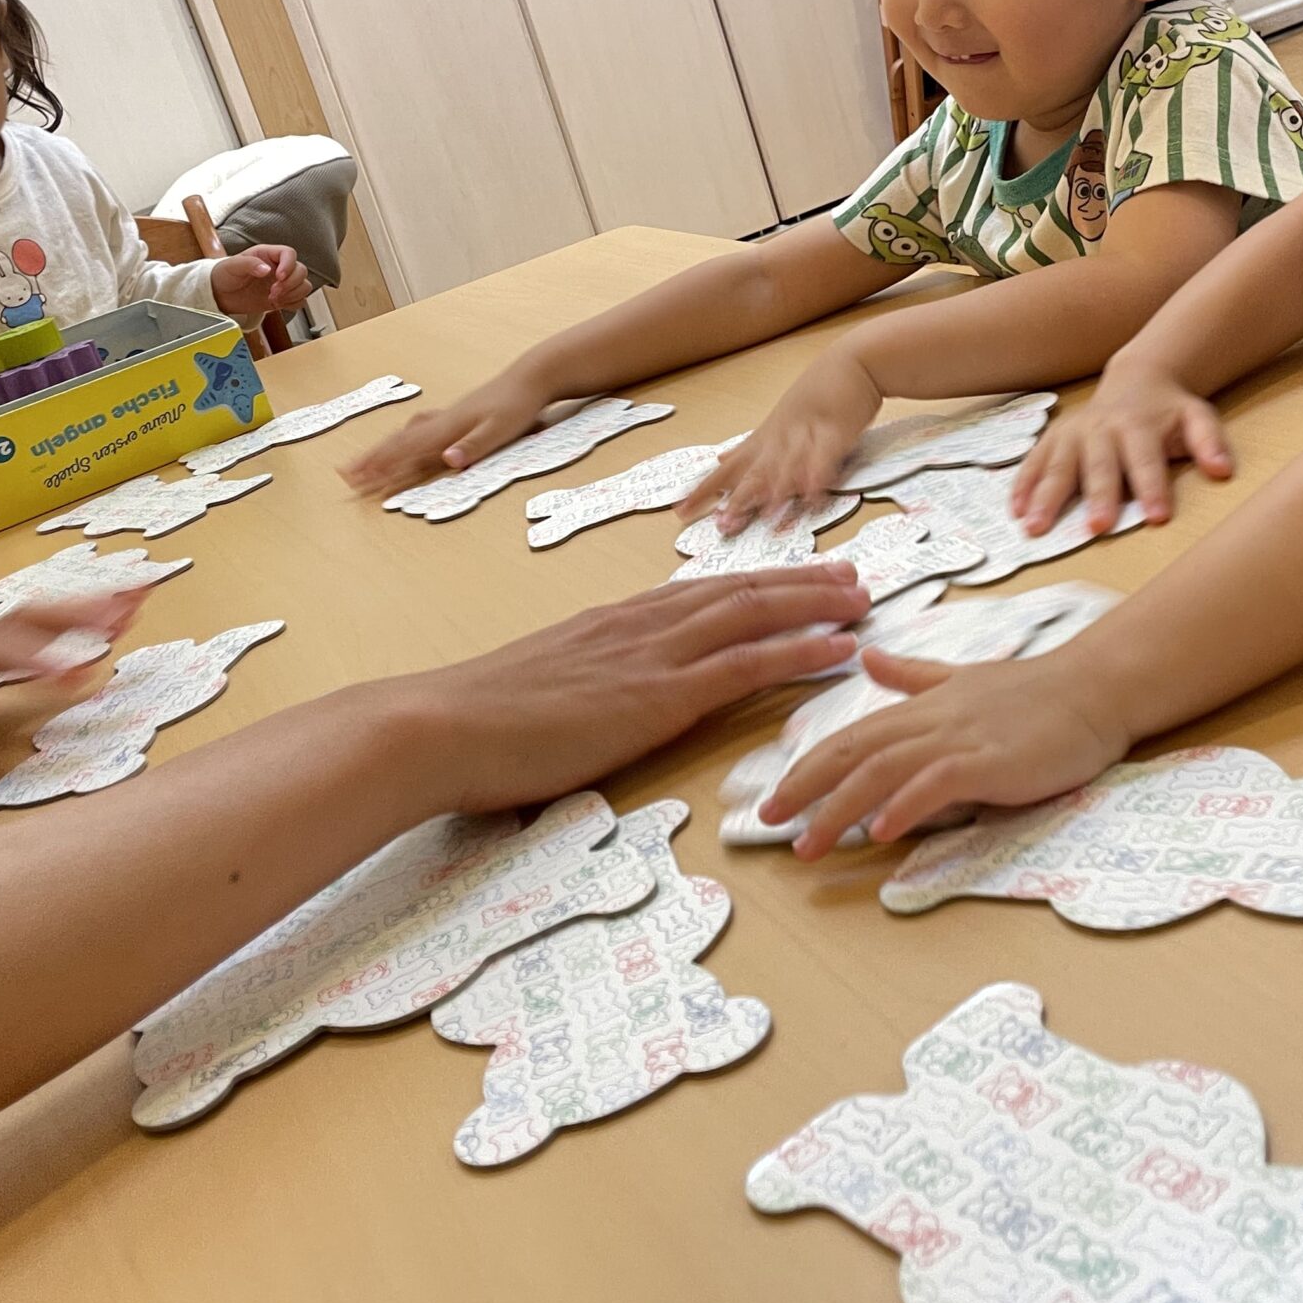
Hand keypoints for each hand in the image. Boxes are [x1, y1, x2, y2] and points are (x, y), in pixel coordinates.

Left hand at [212, 245, 309, 319]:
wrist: (220, 295)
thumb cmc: (224, 275)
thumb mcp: (232, 265)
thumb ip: (249, 264)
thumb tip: (266, 269)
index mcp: (268, 255)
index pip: (289, 254)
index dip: (288, 265)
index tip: (279, 277)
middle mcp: (278, 268)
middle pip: (301, 271)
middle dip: (291, 283)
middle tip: (274, 291)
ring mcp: (282, 283)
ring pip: (304, 286)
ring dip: (293, 294)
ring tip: (275, 298)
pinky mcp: (283, 298)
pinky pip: (300, 300)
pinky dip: (293, 304)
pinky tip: (279, 304)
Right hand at [342, 364, 552, 497]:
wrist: (530, 377)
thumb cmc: (517, 406)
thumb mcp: (501, 430)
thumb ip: (474, 446)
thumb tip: (448, 460)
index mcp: (448, 428)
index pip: (407, 450)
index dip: (381, 465)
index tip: (358, 478)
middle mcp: (441, 422)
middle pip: (398, 442)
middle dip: (371, 460)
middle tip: (346, 474)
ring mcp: (446, 417)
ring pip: (405, 435)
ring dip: (382, 450)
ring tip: (364, 461)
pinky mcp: (455, 416)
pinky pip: (418, 430)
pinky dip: (402, 439)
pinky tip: (402, 439)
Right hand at [404, 565, 869, 812]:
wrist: (441, 726)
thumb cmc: (474, 723)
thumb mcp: (539, 690)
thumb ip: (578, 688)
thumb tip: (592, 703)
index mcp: (611, 623)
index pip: (697, 593)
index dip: (751, 585)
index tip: (791, 579)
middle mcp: (639, 625)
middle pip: (737, 591)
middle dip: (799, 581)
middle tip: (850, 576)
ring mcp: (651, 656)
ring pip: (753, 615)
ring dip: (814, 604)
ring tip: (862, 599)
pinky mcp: (658, 695)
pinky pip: (747, 664)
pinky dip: (801, 651)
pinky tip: (840, 648)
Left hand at [677, 348, 880, 533]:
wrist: (853, 362)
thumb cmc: (817, 392)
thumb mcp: (778, 419)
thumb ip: (751, 444)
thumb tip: (720, 458)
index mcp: (765, 437)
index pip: (727, 468)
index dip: (704, 489)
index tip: (680, 511)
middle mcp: (779, 437)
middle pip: (754, 471)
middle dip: (738, 498)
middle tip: (722, 524)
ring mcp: (805, 433)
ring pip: (786, 465)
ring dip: (775, 491)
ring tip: (763, 516)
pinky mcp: (835, 431)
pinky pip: (824, 455)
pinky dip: (817, 474)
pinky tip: (811, 493)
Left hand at [758, 648, 1127, 858]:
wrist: (1094, 688)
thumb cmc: (1037, 692)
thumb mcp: (964, 680)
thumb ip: (915, 678)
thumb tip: (869, 661)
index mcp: (922, 706)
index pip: (852, 735)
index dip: (808, 766)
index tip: (775, 798)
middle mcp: (931, 720)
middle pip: (852, 750)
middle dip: (804, 787)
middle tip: (767, 822)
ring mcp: (960, 739)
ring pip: (882, 769)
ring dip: (839, 809)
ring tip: (808, 845)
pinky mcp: (990, 760)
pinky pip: (936, 783)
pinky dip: (904, 805)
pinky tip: (879, 831)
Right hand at [1012, 363, 1231, 535]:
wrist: (1138, 379)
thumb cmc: (1168, 410)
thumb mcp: (1198, 416)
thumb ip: (1209, 442)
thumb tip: (1223, 470)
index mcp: (1138, 426)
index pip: (1146, 461)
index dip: (1152, 489)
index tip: (1157, 518)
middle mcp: (1101, 429)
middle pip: (1099, 466)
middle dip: (1097, 496)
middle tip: (1095, 528)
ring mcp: (1073, 434)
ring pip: (1057, 467)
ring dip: (1045, 498)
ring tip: (1035, 527)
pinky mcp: (1053, 440)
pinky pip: (1033, 463)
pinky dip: (1022, 487)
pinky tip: (1015, 512)